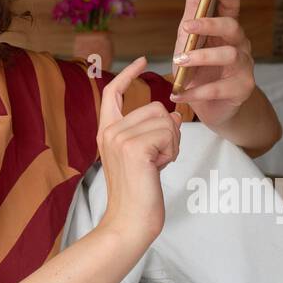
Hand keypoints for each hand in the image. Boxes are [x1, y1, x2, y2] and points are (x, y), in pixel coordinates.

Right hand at [94, 56, 183, 249]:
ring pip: (165, 120)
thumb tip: (175, 114)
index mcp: (106, 131)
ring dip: (172, 143)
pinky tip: (159, 167)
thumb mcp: (145, 156)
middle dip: (168, 131)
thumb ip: (153, 132)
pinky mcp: (135, 148)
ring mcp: (120, 138)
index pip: (113, 92)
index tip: (144, 59)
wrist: (129, 222)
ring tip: (158, 164)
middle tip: (159, 157)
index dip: (129, 74)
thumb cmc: (138, 194)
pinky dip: (172, 151)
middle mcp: (109, 131)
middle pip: (154, 107)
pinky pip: (169, 133)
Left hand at [170, 0, 255, 129]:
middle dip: (210, 24)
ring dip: (200, 57)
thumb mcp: (189, 38)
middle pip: (232, 27)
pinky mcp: (242, 89)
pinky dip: (196, 91)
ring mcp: (244, 67)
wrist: (212, 107)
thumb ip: (194, 8)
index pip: (232, 7)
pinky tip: (178, 93)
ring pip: (229, 55)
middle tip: (186, 27)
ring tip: (178, 62)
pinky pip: (219, 88)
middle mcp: (240, 45)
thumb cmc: (199, 69)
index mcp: (227, 30)